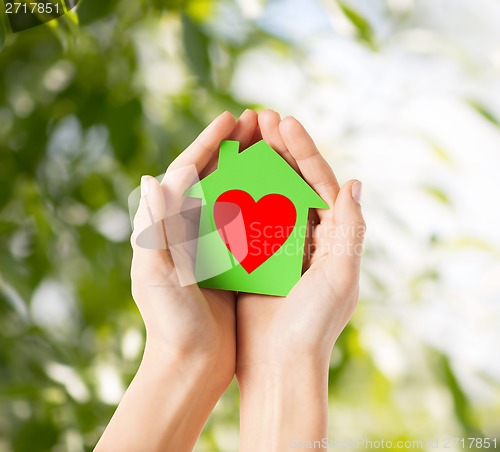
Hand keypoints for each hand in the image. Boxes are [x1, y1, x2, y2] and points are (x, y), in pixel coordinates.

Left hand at [96, 110, 259, 451]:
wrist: (190, 364)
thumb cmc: (170, 322)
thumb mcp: (157, 273)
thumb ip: (154, 227)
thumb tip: (152, 177)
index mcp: (167, 227)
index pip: (187, 172)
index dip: (208, 142)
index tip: (231, 118)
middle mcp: (190, 230)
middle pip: (213, 177)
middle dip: (234, 147)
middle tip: (258, 121)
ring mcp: (213, 244)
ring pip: (235, 194)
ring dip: (252, 168)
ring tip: (274, 146)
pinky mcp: (233, 262)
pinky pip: (251, 223)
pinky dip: (265, 203)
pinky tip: (285, 191)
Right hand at [236, 110, 365, 449]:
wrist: (279, 367)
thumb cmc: (312, 326)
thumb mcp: (339, 276)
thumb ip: (350, 229)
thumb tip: (355, 182)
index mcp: (333, 237)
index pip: (320, 182)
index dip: (303, 150)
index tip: (284, 121)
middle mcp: (308, 238)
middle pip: (293, 182)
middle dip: (278, 149)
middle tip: (258, 118)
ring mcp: (279, 246)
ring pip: (267, 195)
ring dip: (255, 166)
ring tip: (240, 138)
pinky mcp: (254, 259)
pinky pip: (245, 220)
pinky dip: (236, 197)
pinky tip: (222, 178)